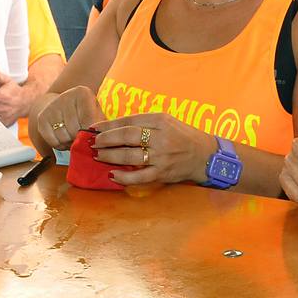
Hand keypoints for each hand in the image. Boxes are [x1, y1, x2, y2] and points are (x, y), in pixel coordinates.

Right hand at [29, 85, 102, 154]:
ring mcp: (52, 106)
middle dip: (79, 139)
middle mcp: (65, 96)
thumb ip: (99, 128)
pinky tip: (63, 138)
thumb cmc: (86, 115)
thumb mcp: (96, 116)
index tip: (91, 136)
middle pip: (74, 130)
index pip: (88, 122)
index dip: (90, 134)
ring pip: (63, 136)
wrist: (64, 107)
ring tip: (73, 137)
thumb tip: (94, 141)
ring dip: (69, 143)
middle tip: (81, 137)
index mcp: (82, 93)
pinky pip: (52, 140)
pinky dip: (59, 145)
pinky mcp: (42, 117)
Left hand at [90, 113, 215, 185]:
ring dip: (110, 156)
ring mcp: (162, 157)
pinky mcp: (163, 174)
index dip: (108, 125)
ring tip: (98, 156)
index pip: (129, 121)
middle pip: (127, 137)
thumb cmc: (182, 135)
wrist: (205, 155)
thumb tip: (114, 127)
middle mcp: (161, 137)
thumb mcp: (165, 121)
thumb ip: (143, 123)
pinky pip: (140, 177)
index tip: (93, 128)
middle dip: (106, 140)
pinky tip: (112, 174)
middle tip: (93, 143)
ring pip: (130, 157)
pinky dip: (124, 177)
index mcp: (160, 120)